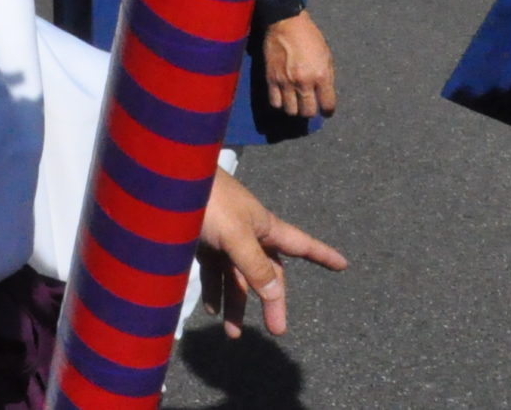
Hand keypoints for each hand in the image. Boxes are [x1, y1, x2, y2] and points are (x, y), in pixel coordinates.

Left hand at [194, 168, 345, 337]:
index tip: (344, 265)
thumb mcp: (235, 235)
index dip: (322, 255)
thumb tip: (275, 295)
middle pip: (266, 271)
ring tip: (232, 333)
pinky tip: (210, 309)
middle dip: (271, 300)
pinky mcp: (199, 239)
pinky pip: (212, 270)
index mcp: (264, 226)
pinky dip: (213, 289)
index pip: (301, 244)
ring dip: (235, 302)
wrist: (167, 177)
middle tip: (277, 330)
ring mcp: (222, 236)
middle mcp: (247, 232)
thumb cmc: (208, 201)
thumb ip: (255, 266)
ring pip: (234, 275)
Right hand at [261, 11, 337, 118]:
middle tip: (310, 105)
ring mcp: (286, 82)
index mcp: (321, 75)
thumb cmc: (309, 37)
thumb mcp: (326, 55)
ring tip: (296, 102)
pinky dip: (280, 103)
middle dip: (311, 111)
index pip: (327, 105)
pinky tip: (283, 97)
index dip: (328, 111)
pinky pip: (275, 102)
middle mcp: (304, 82)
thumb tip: (325, 95)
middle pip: (308, 112)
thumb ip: (327, 77)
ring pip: (291, 111)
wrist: (285, 23)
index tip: (326, 110)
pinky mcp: (271, 79)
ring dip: (295, 109)